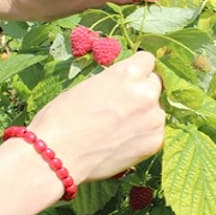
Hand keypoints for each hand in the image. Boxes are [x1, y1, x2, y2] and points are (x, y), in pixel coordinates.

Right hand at [26, 52, 164, 181]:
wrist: (58, 154)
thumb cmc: (62, 117)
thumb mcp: (89, 85)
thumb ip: (115, 82)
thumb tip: (125, 86)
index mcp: (128, 72)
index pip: (147, 60)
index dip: (137, 70)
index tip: (130, 79)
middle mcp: (146, 92)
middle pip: (155, 84)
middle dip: (142, 91)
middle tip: (124, 106)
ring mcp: (153, 118)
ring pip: (157, 110)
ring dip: (145, 114)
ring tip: (121, 128)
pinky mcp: (154, 142)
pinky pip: (155, 132)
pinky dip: (144, 135)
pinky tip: (123, 142)